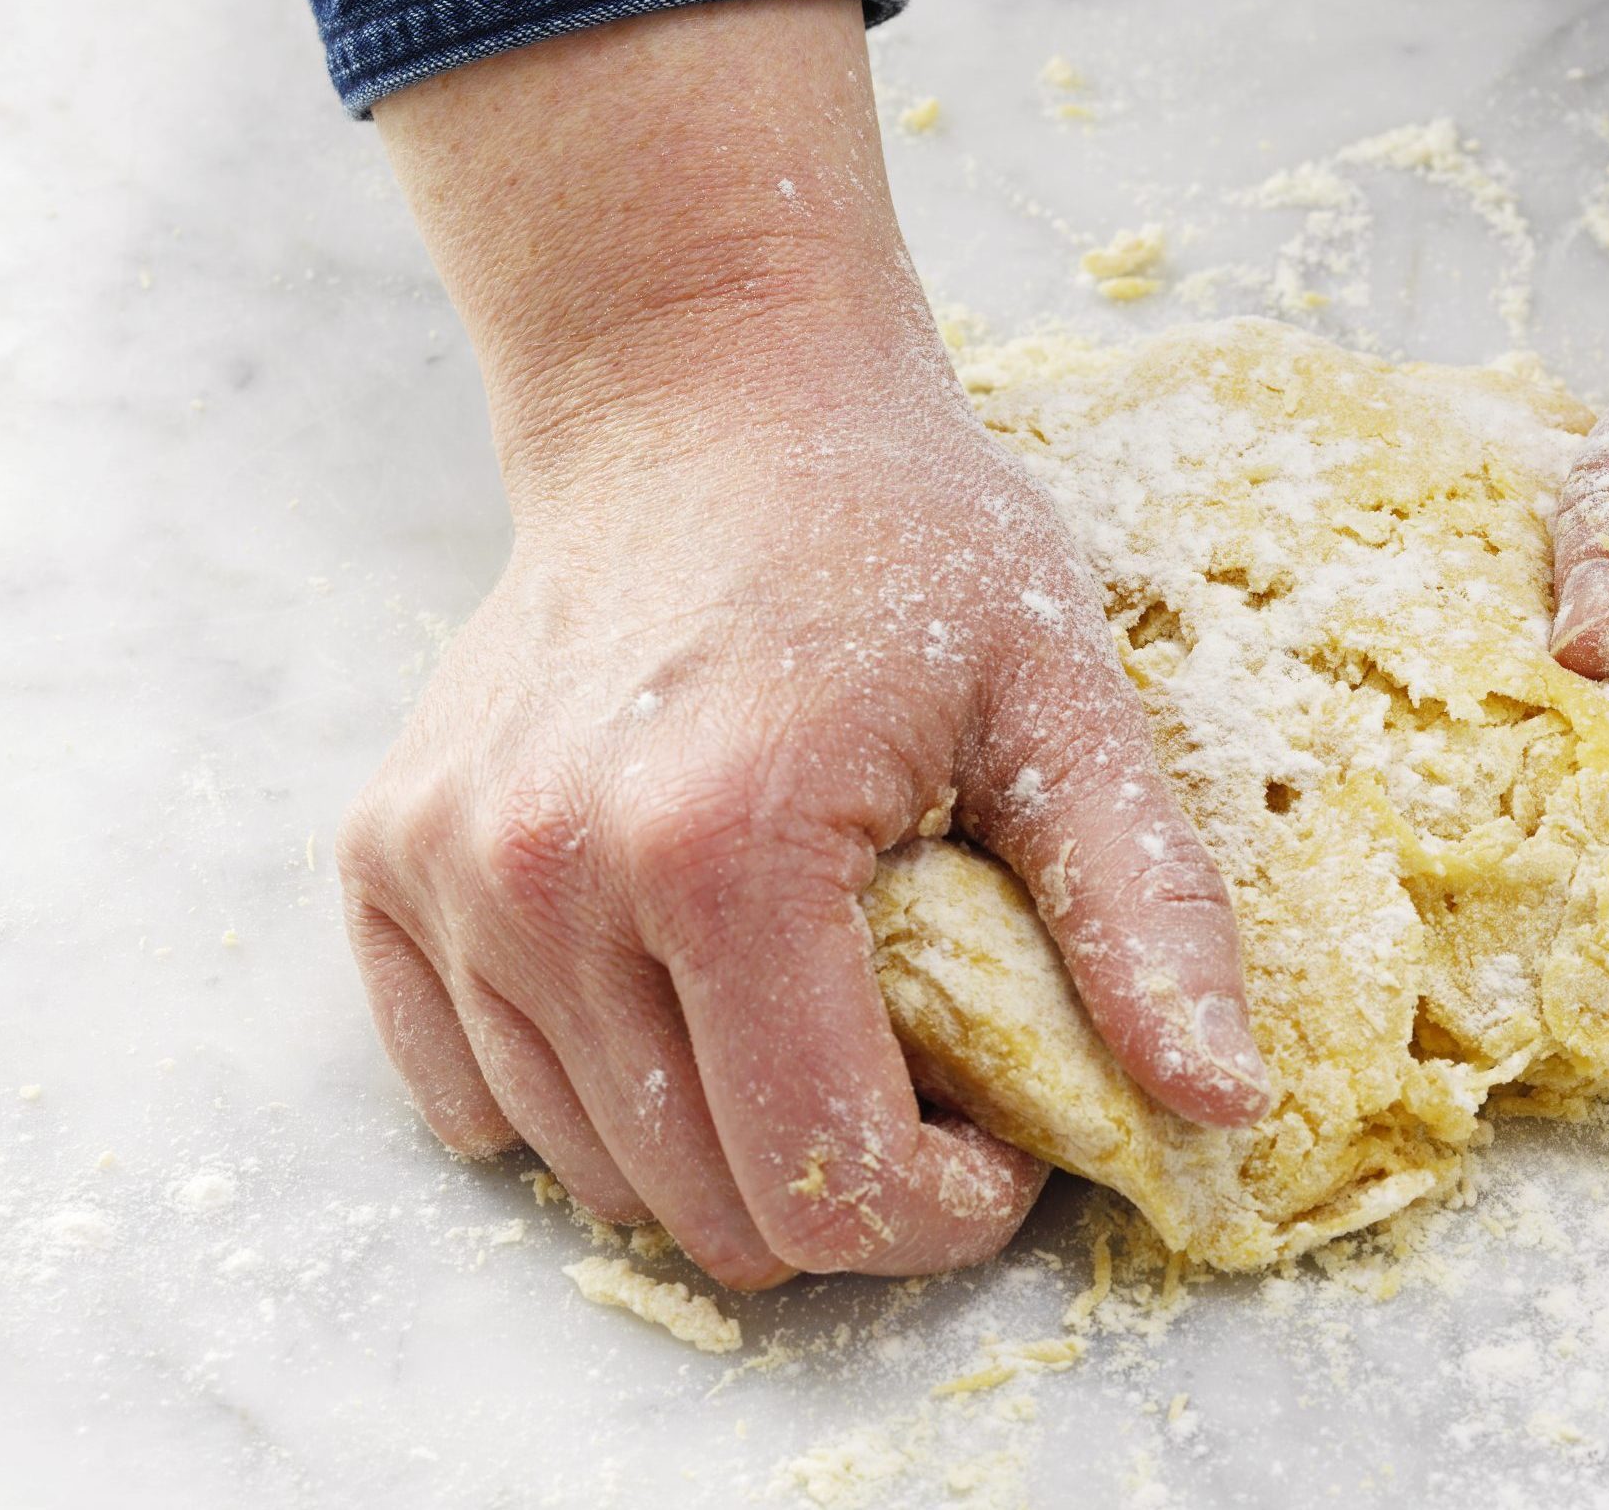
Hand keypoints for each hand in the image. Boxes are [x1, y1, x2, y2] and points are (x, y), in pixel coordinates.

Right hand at [342, 0, 1270, 1288]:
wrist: (709, 398)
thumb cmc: (904, 539)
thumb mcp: (1065, 702)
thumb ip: (1143, 910)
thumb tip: (1224, 1101)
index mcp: (727, 849)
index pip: (831, 1184)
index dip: (946, 1208)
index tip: (1000, 1131)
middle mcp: (551, 877)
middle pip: (713, 1209)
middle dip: (848, 1186)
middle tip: (921, 1067)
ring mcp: (448, 873)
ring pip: (596, 1174)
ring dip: (724, 1144)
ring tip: (812, 1009)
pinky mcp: (383, 861)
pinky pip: (471, 1096)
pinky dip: (588, 1096)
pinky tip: (677, 992)